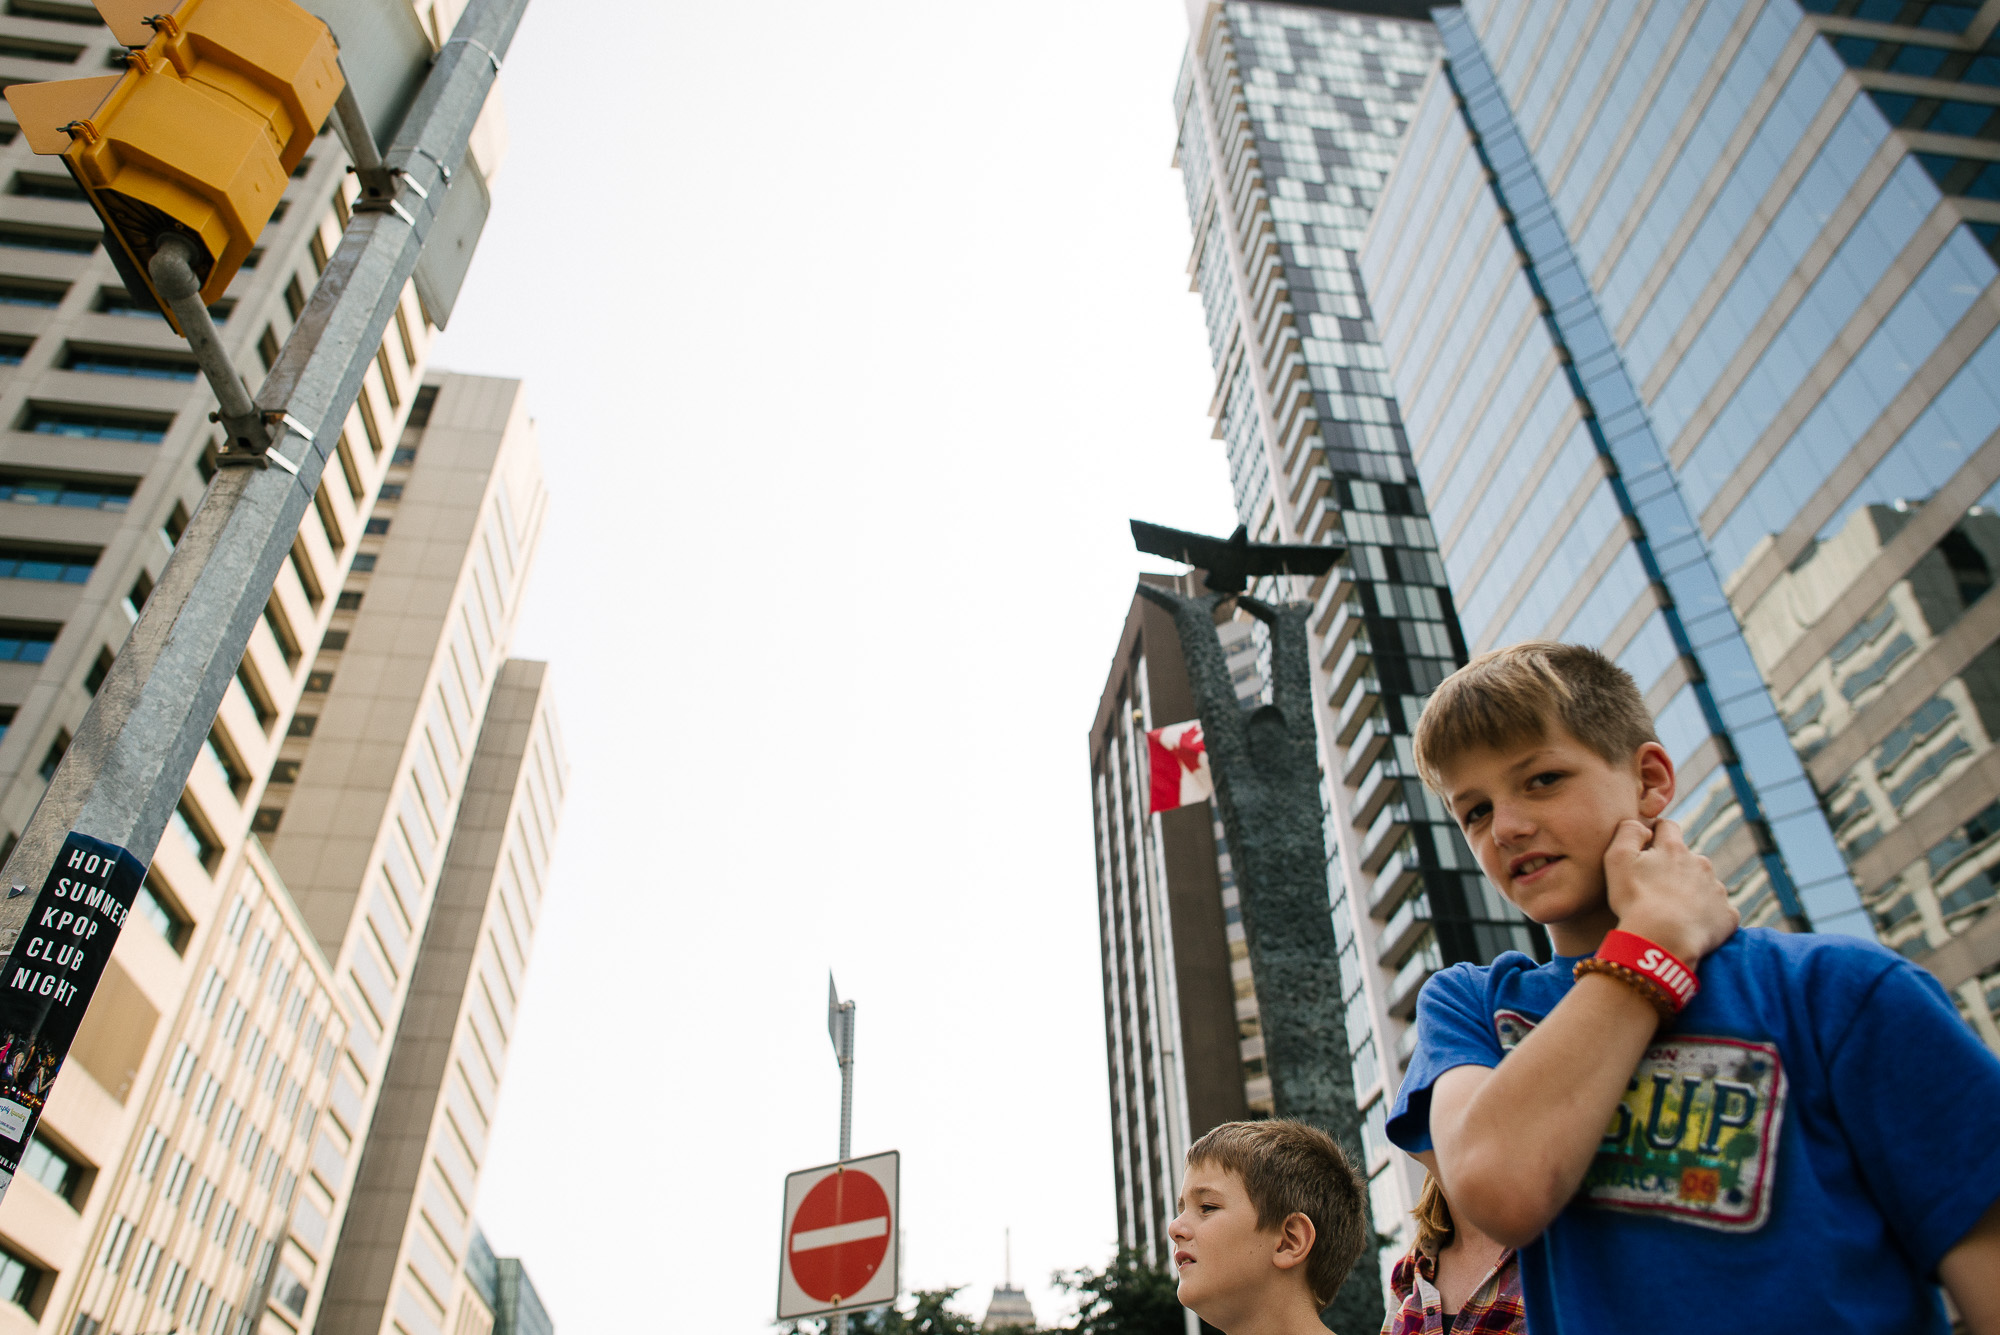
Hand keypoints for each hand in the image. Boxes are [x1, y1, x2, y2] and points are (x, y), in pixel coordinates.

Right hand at [1604, 818, 1737, 965]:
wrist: (1664, 941)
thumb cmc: (1635, 900)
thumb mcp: (1617, 858)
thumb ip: (1628, 831)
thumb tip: (1643, 826)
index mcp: (1674, 848)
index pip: (1668, 827)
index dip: (1656, 834)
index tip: (1646, 849)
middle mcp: (1701, 863)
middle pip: (1688, 858)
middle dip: (1675, 868)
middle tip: (1656, 890)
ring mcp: (1717, 889)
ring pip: (1704, 884)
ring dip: (1691, 892)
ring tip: (1672, 912)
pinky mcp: (1728, 915)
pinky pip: (1719, 911)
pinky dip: (1707, 916)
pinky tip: (1690, 927)